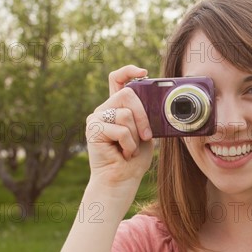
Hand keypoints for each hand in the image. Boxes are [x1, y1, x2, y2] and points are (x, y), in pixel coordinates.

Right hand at [85, 65, 154, 187]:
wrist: (121, 180)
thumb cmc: (134, 159)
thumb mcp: (145, 133)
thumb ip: (145, 116)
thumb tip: (158, 101)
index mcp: (117, 108)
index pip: (117, 79)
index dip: (128, 71)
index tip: (144, 72)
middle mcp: (104, 110)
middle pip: (127, 94)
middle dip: (143, 116)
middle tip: (147, 136)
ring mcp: (96, 119)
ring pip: (125, 113)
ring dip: (135, 135)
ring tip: (128, 148)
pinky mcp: (93, 130)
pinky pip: (121, 129)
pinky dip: (128, 144)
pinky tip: (122, 153)